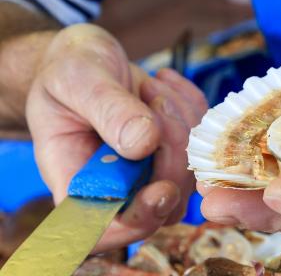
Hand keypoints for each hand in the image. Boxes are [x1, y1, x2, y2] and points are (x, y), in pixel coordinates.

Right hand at [25, 24, 207, 250]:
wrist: (86, 57)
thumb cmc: (69, 70)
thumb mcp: (76, 79)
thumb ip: (107, 110)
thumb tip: (143, 143)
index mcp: (78, 184)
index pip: (107, 231)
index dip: (139, 221)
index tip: (161, 189)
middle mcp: (118, 188)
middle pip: (164, 201)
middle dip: (171, 149)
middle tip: (153, 97)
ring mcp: (152, 173)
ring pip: (190, 172)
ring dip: (183, 122)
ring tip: (152, 85)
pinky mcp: (177, 152)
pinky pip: (204, 141)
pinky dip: (193, 107)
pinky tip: (166, 82)